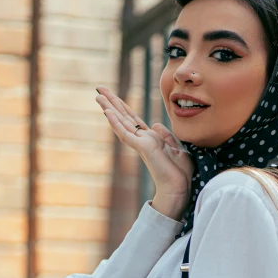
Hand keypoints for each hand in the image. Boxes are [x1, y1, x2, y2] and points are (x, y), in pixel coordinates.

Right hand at [96, 86, 193, 214]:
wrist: (179, 188)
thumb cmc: (179, 173)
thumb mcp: (176, 149)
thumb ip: (166, 137)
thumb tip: (155, 125)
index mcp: (150, 140)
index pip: (133, 120)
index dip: (123, 107)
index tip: (113, 96)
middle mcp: (142, 140)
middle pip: (124, 117)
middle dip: (112, 102)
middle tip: (99, 89)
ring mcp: (140, 144)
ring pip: (121, 123)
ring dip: (110, 108)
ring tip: (98, 95)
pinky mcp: (142, 148)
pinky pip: (125, 134)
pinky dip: (116, 123)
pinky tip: (108, 112)